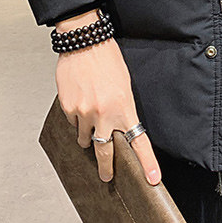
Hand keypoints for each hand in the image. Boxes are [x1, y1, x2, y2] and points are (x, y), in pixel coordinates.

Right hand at [55, 10, 160, 185]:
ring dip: (87, 133)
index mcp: (124, 107)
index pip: (138, 141)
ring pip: (84, 138)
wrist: (85, 42)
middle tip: (106, 176)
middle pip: (105, 152)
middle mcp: (104, 114)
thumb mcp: (124, 84)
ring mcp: (84, 113)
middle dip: (106, 167)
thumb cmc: (107, 60)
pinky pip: (72, 123)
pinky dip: (76, 118)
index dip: (147, 163)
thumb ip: (122, 108)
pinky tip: (80, 101)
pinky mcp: (68, 108)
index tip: (153, 179)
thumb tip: (117, 127)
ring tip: (90, 114)